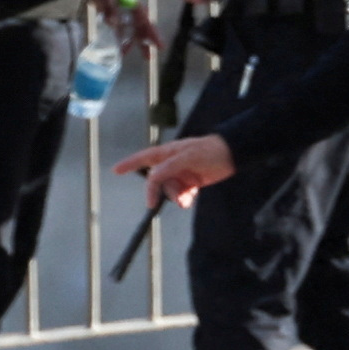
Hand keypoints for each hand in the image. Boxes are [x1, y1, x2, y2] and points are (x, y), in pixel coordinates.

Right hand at [116, 132, 237, 200]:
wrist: (232, 155)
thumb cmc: (209, 150)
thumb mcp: (188, 157)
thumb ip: (169, 167)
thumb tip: (152, 178)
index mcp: (167, 153)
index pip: (143, 158)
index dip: (129, 164)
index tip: (115, 171)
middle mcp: (171, 164)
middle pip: (157, 182)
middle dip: (163, 191)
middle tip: (169, 198)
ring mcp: (180, 174)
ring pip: (169, 190)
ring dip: (176, 196)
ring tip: (187, 197)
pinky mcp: (190, 183)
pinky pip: (181, 195)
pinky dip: (184, 199)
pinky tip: (191, 197)